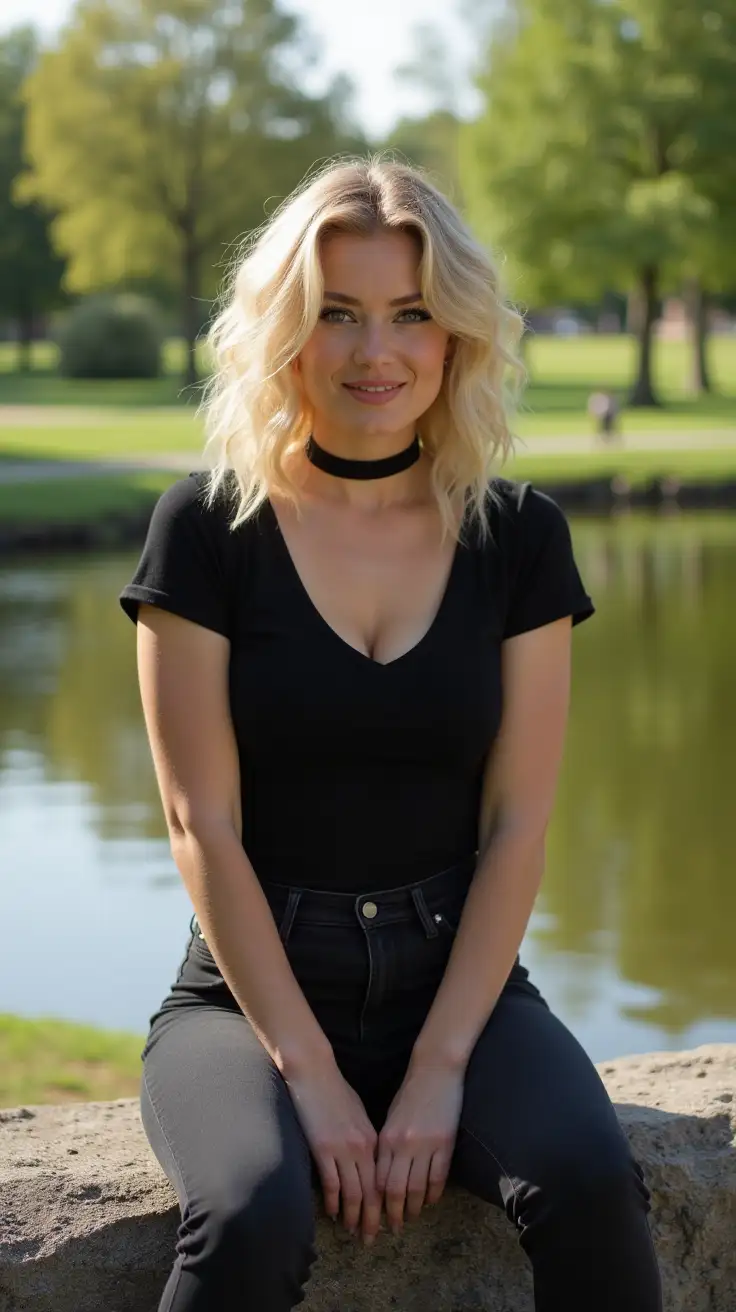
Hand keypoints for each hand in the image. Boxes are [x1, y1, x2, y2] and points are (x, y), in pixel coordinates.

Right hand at [285, 1060, 381, 1244]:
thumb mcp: (360, 1115)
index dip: (385, 1205)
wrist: (315, 1074)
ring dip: (353, 1216)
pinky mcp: (322, 1149)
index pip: (383, 1181)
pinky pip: (330, 1183)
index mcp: (374, 1140)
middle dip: (372, 1218)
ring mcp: (342, 1150)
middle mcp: (362, 1148)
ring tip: (353, 1232)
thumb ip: (366, 1141)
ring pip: (352, 1193)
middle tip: (372, 1239)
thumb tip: (369, 1163)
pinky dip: (332, 1202)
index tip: (386, 1222)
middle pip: (371, 1192)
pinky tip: (333, 1213)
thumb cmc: (337, 1092)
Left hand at [376, 1060, 463, 1234]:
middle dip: (393, 1213)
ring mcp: (426, 1145)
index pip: (378, 1180)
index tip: (374, 1215)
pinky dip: (433, 1194)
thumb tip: (383, 1171)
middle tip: (393, 1228)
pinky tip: (430, 1202)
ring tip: (411, 1219)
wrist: (434, 1069)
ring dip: (414, 1208)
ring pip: (418, 1188)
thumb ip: (387, 1144)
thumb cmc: (410, 1092)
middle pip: (396, 1190)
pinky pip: (438, 1177)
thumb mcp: (391, 1117)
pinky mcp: (445, 1143)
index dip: (376, 1202)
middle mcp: (403, 1145)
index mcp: (386, 1137)